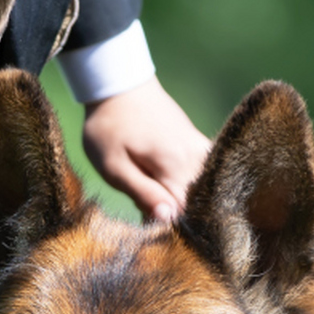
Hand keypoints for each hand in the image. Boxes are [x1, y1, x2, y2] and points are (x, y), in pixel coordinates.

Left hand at [80, 77, 211, 223]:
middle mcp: (195, 158)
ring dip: (183, 199)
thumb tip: (169, 219)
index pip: (186, 214)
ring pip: (202, 190)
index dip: (169, 227)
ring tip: (154, 191)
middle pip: (196, 204)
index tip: (148, 226)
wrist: (119, 85)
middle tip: (146, 205)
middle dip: (175, 214)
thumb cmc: (108, 128)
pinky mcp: (200, 142)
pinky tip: (171, 185)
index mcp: (174, 166)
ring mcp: (201, 149)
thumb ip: (142, 194)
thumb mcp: (113, 166)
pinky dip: (191, 186)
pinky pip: (205, 175)